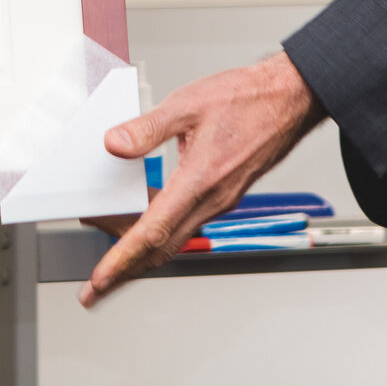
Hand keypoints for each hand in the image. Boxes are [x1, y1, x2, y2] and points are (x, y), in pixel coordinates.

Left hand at [79, 51, 325, 307]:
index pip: (153, 232)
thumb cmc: (249, 99)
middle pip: (161, 249)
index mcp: (201, 180)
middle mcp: (212, 200)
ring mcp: (219, 200)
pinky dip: (158, 229)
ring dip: (140, 250)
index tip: (101, 281)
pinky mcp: (223, 195)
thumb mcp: (187, 103)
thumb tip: (115, 145)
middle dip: (126, 270)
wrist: (289, 100)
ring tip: (110, 249)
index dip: (122, 260)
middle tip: (97, 285)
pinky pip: (185, 223)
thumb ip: (147, 128)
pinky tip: (142, 216)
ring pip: (173, 238)